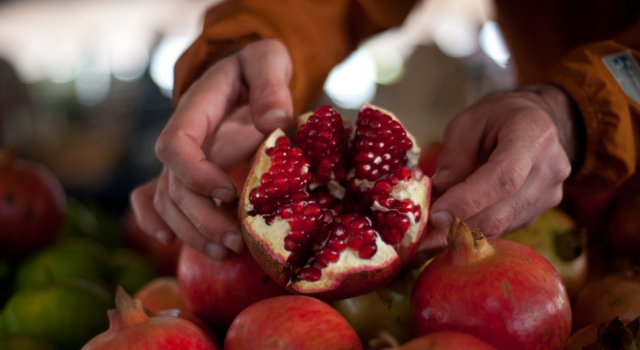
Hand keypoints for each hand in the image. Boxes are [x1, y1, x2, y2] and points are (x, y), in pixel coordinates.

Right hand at [130, 39, 293, 258]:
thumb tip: (276, 121)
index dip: (196, 175)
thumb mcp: (268, 60)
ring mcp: (183, 159)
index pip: (176, 145)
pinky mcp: (189, 173)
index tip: (229, 194)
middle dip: (201, 219)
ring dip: (191, 232)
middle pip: (173, 186)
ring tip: (227, 252)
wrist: (246, 74)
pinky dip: (156, 221)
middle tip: (237, 242)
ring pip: (168, 202)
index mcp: (197, 110)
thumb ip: (270, 85)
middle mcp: (184, 139)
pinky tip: (170, 242)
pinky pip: (155, 198)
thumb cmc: (257, 67)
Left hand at [417, 84, 582, 254]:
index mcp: (533, 135)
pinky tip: (449, 230)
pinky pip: (503, 228)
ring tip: (427, 238)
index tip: (435, 215)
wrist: (535, 121)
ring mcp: (550, 194)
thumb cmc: (497, 117)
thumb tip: (438, 193)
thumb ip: (453, 156)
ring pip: (500, 226)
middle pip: (501, 211)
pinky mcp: (539, 212)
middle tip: (420, 241)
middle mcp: (549, 168)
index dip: (467, 201)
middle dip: (456, 228)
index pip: (503, 177)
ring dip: (461, 235)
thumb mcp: (467, 123)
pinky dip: (474, 233)